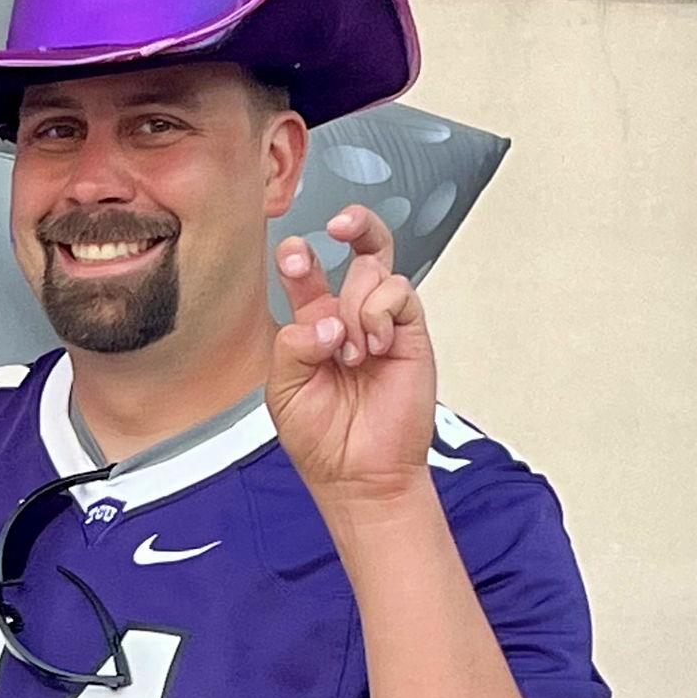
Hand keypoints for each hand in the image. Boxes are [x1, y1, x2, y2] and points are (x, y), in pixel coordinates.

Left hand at [267, 208, 435, 501]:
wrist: (358, 473)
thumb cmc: (320, 438)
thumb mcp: (284, 390)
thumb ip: (292, 346)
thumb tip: (326, 320)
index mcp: (313, 325)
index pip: (307, 274)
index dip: (300, 256)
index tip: (293, 255)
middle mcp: (349, 317)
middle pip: (360, 250)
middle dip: (355, 225)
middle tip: (339, 224)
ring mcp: (383, 324)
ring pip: (376, 271)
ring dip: (356, 306)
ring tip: (351, 353)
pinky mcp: (411, 335)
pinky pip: (400, 295)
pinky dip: (381, 313)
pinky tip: (374, 346)